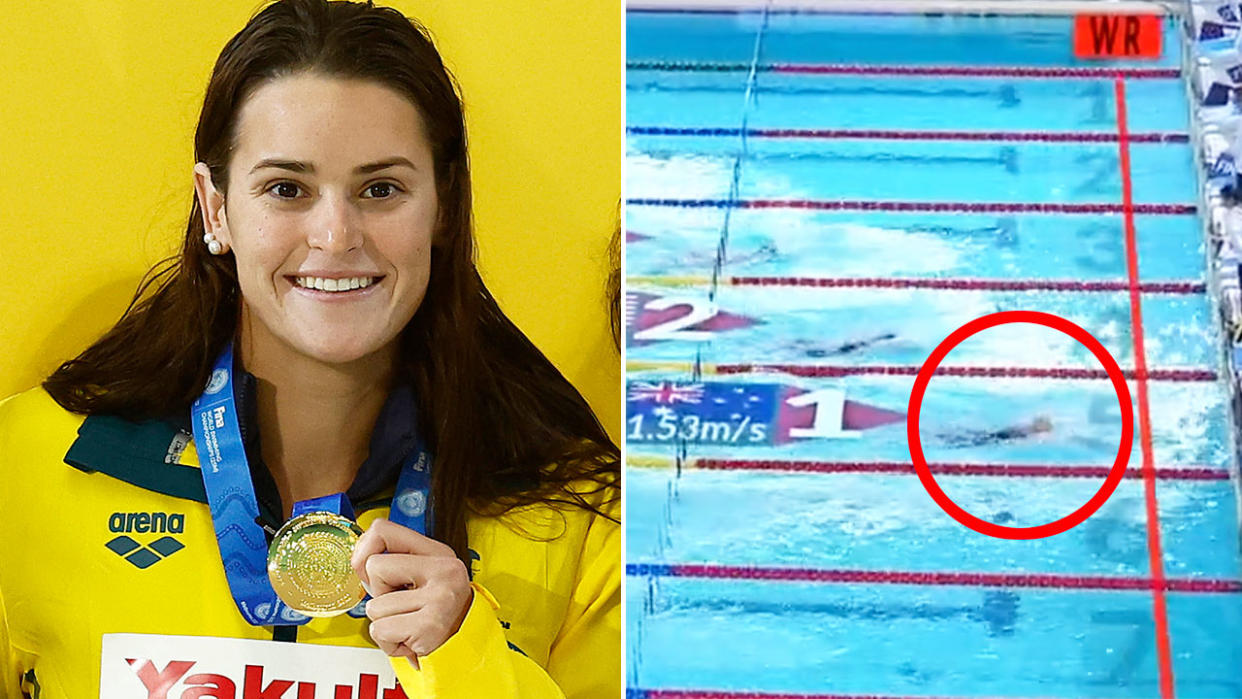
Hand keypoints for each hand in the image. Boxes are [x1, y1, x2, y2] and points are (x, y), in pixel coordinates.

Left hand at [349, 518, 472, 666]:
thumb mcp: (423, 576)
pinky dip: (388, 641)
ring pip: (374, 606)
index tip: (367, 568)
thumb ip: (395, 562)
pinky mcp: (429, 625)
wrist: (463, 646)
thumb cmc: (437, 612)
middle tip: (400, 604)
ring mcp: (438, 597)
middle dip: (377, 592)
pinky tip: (409, 638)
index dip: (363, 549)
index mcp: (438, 552)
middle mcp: (442, 569)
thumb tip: (358, 558)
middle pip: (374, 566)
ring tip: (408, 623)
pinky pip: (379, 630)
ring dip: (384, 621)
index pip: (383, 529)